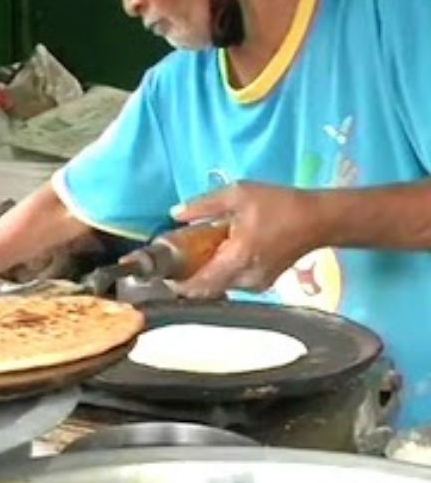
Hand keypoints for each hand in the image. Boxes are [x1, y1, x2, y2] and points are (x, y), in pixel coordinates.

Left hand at [171, 182, 323, 297]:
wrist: (320, 219)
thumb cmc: (279, 205)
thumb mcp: (238, 195)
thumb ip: (204, 205)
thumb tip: (175, 214)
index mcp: (237, 260)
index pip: (199, 285)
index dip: (177, 284)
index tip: (162, 272)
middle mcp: (246, 280)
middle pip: (207, 288)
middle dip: (188, 275)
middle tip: (176, 257)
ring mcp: (257, 285)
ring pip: (220, 286)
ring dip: (205, 272)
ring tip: (196, 251)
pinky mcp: (264, 283)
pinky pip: (233, 282)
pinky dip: (220, 271)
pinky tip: (218, 253)